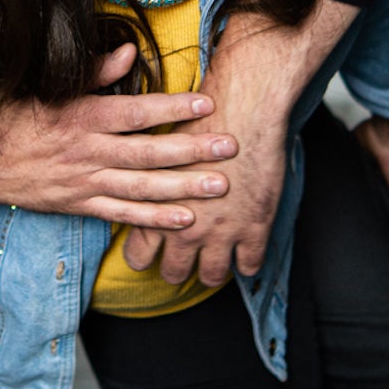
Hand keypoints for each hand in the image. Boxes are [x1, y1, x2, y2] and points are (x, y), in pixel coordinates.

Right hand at [0, 43, 236, 257]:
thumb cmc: (10, 117)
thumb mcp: (43, 85)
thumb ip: (90, 71)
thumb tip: (128, 51)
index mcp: (78, 116)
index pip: (134, 111)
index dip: (172, 107)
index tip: (206, 103)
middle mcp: (85, 152)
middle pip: (148, 152)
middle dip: (193, 150)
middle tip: (230, 147)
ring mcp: (84, 182)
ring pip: (143, 187)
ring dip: (184, 188)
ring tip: (221, 187)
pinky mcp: (79, 205)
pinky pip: (123, 214)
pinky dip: (154, 219)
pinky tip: (184, 218)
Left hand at [123, 101, 285, 284]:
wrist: (241, 112)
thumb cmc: (197, 120)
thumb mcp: (157, 149)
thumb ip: (147, 178)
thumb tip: (134, 184)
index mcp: (155, 209)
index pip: (138, 257)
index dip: (144, 258)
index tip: (153, 252)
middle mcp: (184, 228)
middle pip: (174, 273)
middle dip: (178, 270)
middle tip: (185, 261)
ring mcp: (221, 233)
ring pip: (212, 276)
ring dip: (212, 272)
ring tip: (215, 264)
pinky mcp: (254, 229)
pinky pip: (250, 266)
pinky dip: (248, 263)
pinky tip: (245, 253)